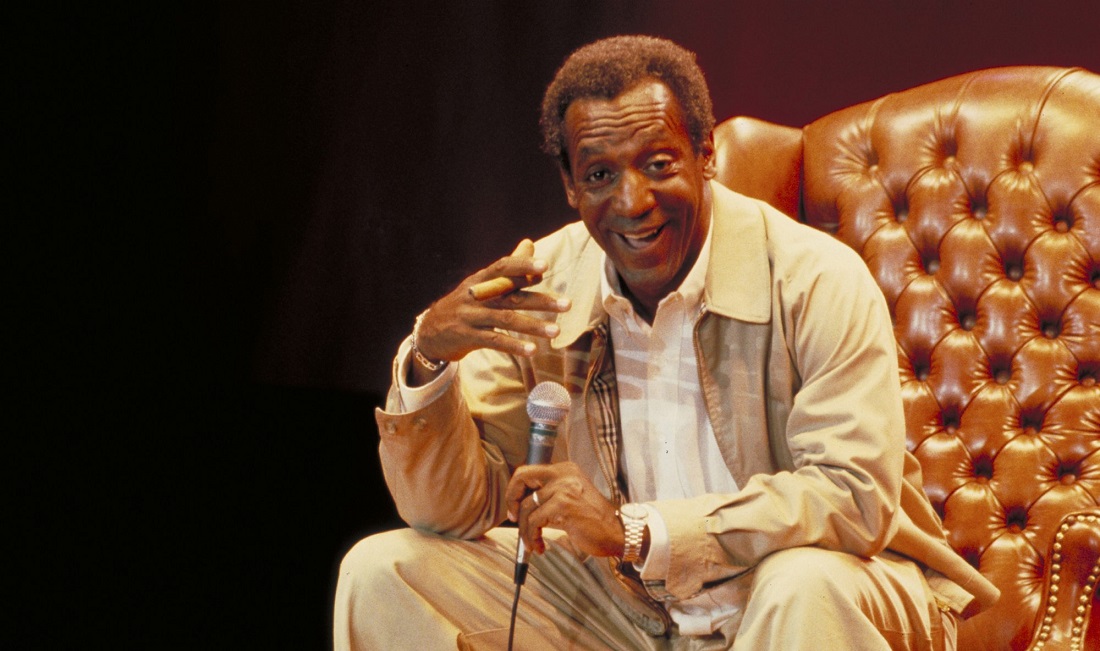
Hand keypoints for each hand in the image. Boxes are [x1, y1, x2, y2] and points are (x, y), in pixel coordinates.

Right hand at [409, 239, 570, 384]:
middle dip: (541, 300)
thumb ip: (509, 268)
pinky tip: (533, 350)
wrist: (429, 332)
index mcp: (481, 280)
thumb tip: (530, 244)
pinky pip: (495, 341)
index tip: (546, 266)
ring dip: (533, 326)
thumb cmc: (465, 305)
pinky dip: (515, 346)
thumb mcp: (482, 285)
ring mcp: (470, 316)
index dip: (523, 265)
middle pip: (512, 296)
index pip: (503, 268)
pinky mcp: (467, 337)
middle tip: (567, 304)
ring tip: (556, 331)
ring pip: (506, 319)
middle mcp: (476, 296)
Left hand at [505, 461, 623, 557]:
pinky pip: (534, 521)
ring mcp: (564, 488)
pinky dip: (532, 537)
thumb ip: (547, 497)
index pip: (527, 472)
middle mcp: (564, 474)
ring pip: (526, 507)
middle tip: (513, 520)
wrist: (618, 533)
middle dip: (511, 500)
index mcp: (565, 470)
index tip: (514, 509)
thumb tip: (517, 506)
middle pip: (521, 477)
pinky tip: (540, 547)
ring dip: (525, 530)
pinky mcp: (564, 505)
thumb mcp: (569, 499)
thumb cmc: (593, 521)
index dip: (515, 490)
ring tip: (532, 543)